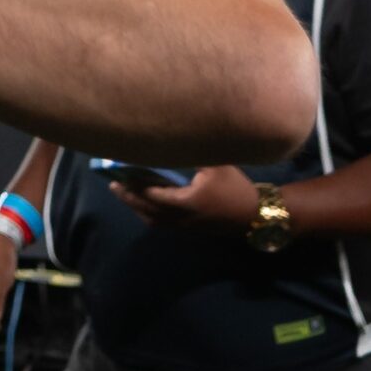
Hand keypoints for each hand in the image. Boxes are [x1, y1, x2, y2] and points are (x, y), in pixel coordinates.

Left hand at [113, 166, 260, 232]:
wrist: (257, 215)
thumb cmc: (236, 187)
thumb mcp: (217, 166)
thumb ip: (192, 155)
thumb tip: (170, 141)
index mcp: (186, 202)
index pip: (152, 194)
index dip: (134, 185)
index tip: (120, 173)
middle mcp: (181, 218)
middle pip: (147, 210)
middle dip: (128, 198)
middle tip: (113, 185)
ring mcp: (185, 226)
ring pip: (153, 220)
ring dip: (136, 207)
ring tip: (124, 193)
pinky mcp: (190, 230)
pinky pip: (162, 224)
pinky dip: (148, 214)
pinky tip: (144, 204)